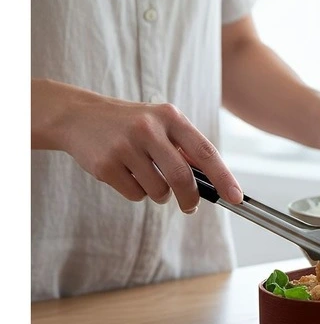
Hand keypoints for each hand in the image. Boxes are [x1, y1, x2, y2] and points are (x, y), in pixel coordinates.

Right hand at [35, 81, 241, 212]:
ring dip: (158, 193)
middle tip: (190, 207)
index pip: (205, 152)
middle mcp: (149, 128)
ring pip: (158, 191)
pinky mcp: (106, 165)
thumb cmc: (130, 125)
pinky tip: (124, 173)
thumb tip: (212, 182)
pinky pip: (135, 194)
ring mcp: (125, 146)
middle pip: (182, 178)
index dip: (223, 178)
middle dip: (190, 199)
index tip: (236, 198)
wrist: (79, 116)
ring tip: (145, 175)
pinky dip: (136, 192)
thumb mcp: (159, 124)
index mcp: (170, 117)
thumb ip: (184, 148)